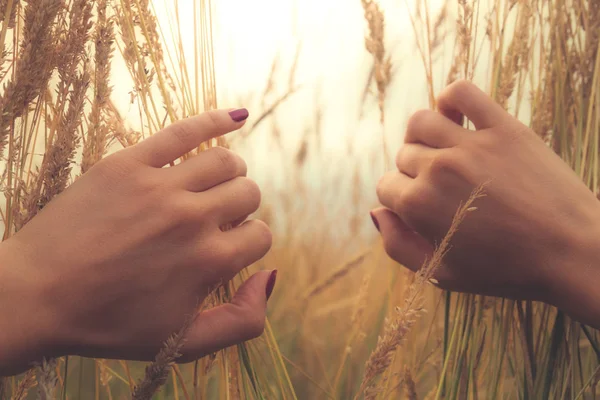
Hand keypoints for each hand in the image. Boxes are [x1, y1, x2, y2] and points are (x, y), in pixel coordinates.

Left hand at [0, 108, 275, 374]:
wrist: (35, 297)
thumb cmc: (109, 324)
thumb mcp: (183, 344)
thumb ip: (243, 320)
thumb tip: (270, 275)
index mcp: (209, 260)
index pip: (259, 235)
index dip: (248, 242)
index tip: (227, 248)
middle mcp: (192, 218)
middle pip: (247, 194)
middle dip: (241, 208)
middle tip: (215, 221)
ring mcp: (160, 187)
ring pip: (226, 161)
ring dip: (231, 173)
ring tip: (214, 186)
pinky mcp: (128, 164)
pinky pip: (183, 131)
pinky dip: (216, 119)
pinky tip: (238, 116)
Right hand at [373, 81, 599, 323]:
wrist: (572, 253)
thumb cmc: (506, 269)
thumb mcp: (442, 274)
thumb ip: (398, 246)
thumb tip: (377, 212)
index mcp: (419, 205)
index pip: (386, 185)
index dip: (400, 199)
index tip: (422, 207)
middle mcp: (439, 169)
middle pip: (404, 155)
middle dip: (414, 173)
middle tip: (444, 190)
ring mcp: (471, 144)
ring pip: (420, 122)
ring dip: (422, 136)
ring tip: (441, 150)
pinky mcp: (503, 128)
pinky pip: (463, 93)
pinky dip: (451, 99)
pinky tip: (455, 118)